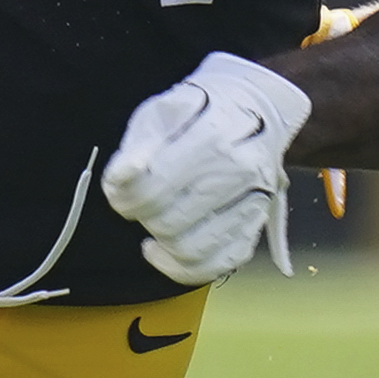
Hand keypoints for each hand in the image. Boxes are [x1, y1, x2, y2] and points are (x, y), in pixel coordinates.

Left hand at [102, 52, 312, 286]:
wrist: (256, 109)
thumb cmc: (199, 112)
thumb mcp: (159, 113)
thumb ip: (137, 147)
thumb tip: (120, 178)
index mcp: (210, 138)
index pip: (153, 190)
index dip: (124, 199)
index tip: (120, 193)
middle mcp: (237, 173)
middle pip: (169, 223)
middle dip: (144, 218)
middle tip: (140, 206)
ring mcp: (253, 201)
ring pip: (193, 251)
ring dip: (163, 246)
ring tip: (154, 230)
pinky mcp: (258, 223)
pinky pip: (222, 263)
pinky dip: (188, 268)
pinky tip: (168, 253)